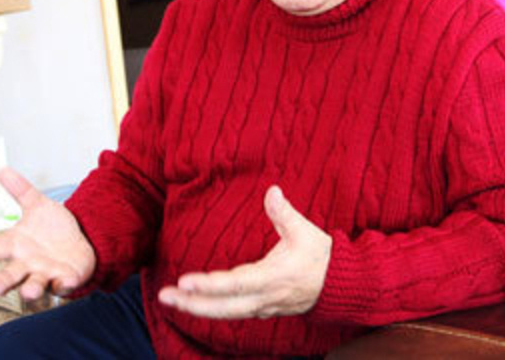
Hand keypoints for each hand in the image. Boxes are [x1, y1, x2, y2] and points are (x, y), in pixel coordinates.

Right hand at [0, 167, 95, 300]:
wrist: (81, 240)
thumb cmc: (53, 229)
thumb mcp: (38, 205)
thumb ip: (21, 190)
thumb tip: (3, 170)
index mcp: (17, 244)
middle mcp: (28, 262)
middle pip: (11, 274)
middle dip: (1, 282)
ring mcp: (46, 273)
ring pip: (35, 284)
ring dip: (31, 288)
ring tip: (29, 291)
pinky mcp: (66, 279)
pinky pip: (64, 284)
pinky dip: (64, 284)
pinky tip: (65, 281)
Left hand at [158, 186, 331, 318]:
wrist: (339, 285)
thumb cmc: (320, 256)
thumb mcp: (304, 231)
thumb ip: (284, 213)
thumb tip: (272, 190)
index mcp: (273, 278)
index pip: (235, 285)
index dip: (209, 285)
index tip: (184, 281)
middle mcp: (264, 297)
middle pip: (223, 307)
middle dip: (192, 303)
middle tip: (165, 296)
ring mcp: (262, 306)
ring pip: (225, 313)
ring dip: (196, 308)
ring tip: (170, 299)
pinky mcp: (261, 309)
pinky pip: (231, 313)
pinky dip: (210, 310)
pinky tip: (192, 303)